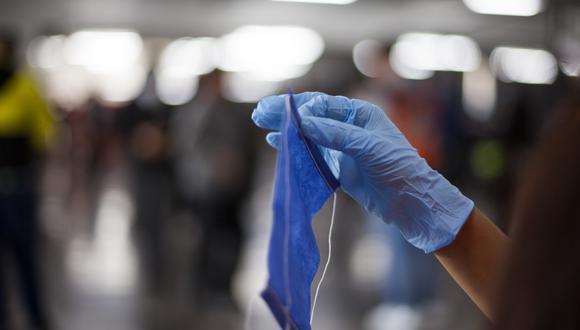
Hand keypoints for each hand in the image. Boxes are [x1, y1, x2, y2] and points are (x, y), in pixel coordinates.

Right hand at [252, 92, 473, 252]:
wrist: (412, 202)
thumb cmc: (398, 168)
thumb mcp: (368, 147)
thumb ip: (335, 134)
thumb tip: (303, 122)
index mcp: (359, 114)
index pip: (323, 105)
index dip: (299, 107)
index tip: (279, 112)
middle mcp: (349, 127)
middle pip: (312, 116)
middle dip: (286, 114)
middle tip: (259, 112)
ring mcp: (343, 147)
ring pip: (309, 134)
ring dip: (287, 130)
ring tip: (263, 126)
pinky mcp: (339, 167)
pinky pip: (313, 154)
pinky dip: (296, 149)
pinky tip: (279, 144)